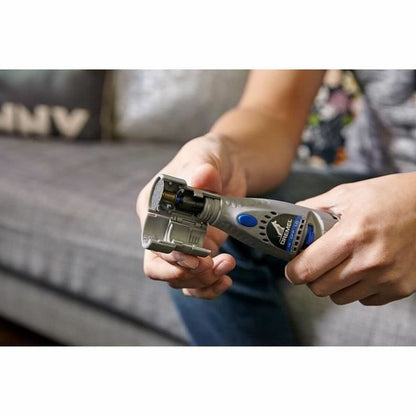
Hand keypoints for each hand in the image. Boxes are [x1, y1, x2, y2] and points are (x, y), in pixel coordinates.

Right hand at [137, 135, 246, 298]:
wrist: (230, 166)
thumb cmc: (209, 157)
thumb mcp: (206, 157)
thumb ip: (202, 168)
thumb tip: (201, 177)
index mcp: (153, 207)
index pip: (151, 242)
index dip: (170, 256)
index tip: (195, 258)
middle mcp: (162, 229)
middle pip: (160, 267)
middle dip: (186, 273)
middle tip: (211, 266)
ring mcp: (181, 243)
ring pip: (178, 278)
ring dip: (202, 280)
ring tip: (225, 267)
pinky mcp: (199, 251)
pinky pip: (196, 279)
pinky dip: (209, 286)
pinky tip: (224, 279)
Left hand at [285, 173, 415, 305]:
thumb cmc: (389, 196)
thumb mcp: (347, 194)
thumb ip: (313, 208)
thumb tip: (290, 218)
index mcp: (352, 235)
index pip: (307, 269)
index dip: (293, 271)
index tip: (292, 268)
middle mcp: (369, 261)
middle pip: (320, 288)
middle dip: (312, 277)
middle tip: (316, 263)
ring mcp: (387, 278)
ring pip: (340, 297)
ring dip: (334, 284)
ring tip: (342, 264)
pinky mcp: (400, 288)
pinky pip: (364, 300)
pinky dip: (358, 288)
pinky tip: (363, 269)